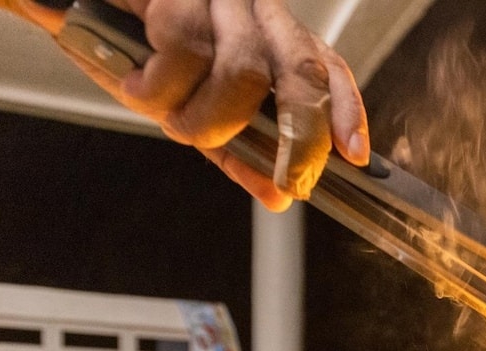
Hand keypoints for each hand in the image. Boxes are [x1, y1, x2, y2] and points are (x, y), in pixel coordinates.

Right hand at [0, 0, 369, 209]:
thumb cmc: (129, 48)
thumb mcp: (190, 107)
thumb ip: (235, 150)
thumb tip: (279, 197)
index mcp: (268, 36)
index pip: (326, 67)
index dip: (347, 111)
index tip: (356, 157)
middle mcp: (253, 10)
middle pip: (302, 71)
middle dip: (303, 136)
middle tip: (289, 179)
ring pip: (243, 72)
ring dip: (207, 120)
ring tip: (171, 122)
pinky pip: (183, 49)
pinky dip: (159, 86)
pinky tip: (135, 82)